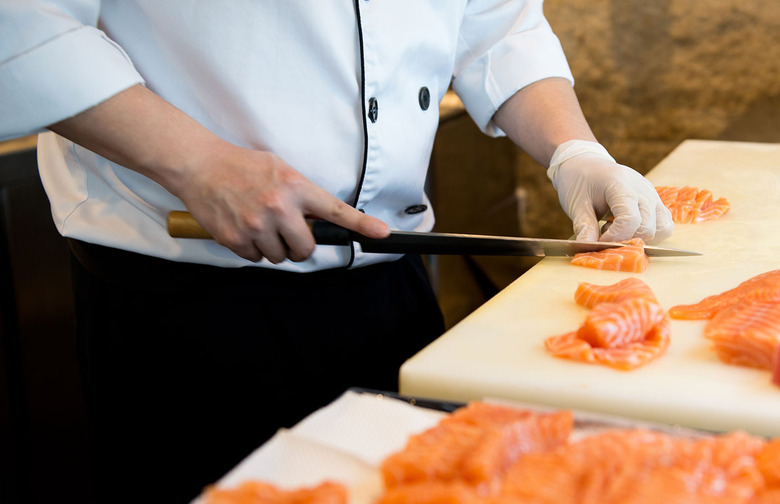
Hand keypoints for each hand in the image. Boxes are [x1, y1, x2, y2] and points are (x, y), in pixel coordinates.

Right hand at [46, 84, 387, 262]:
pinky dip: (252, 249)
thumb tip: (319, 217)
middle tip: (286, 230)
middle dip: (299, 245)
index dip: (361, 225)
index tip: (383, 234)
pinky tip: (243, 228)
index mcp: (295, 187)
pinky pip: (256, 259)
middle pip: (306, 249)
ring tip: (258, 222)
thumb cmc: (242, 166)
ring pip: (280, 257)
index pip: (335, 210)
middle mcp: (279, 208)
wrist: (200, 165)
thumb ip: (301, 193)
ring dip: (273, 247)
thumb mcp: (280, 169)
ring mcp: (257, 225)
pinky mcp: (236, 239)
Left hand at [547, 140, 673, 243]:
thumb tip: (586, 248)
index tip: (599, 241)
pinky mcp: (656, 202)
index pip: (630, 220)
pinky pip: (664, 224)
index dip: (615, 237)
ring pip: (663, 229)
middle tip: (605, 235)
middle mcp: (643, 190)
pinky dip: (650, 234)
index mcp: (621, 186)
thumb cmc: (580, 182)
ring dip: (641, 238)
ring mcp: (653, 195)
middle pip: (648, 228)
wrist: (587, 165)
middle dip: (626, 240)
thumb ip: (584, 227)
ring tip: (617, 230)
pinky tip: (628, 228)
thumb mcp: (576, 205)